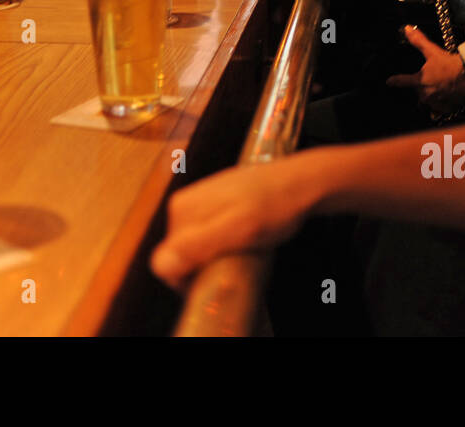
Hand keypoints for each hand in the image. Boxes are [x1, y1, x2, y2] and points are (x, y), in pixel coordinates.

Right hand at [151, 155, 318, 290]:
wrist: (303, 183)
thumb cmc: (275, 205)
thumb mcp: (239, 228)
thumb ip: (198, 244)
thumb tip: (161, 264)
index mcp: (181, 209)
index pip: (166, 263)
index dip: (188, 281)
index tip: (217, 282)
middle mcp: (184, 204)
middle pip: (179, 256)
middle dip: (201, 269)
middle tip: (233, 268)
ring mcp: (199, 204)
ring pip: (194, 249)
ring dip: (213, 260)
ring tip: (241, 255)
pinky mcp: (214, 206)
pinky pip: (207, 239)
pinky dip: (221, 249)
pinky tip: (242, 245)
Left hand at [387, 25, 464, 108]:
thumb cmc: (451, 63)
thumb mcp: (433, 51)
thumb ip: (418, 41)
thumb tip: (407, 29)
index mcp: (419, 81)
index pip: (402, 81)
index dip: (395, 81)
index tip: (389, 82)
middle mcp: (425, 94)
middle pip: (418, 93)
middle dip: (421, 88)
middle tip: (431, 81)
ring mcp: (435, 103)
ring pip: (428, 102)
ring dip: (431, 97)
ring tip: (439, 90)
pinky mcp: (446, 108)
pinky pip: (439, 110)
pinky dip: (441, 106)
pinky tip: (445, 100)